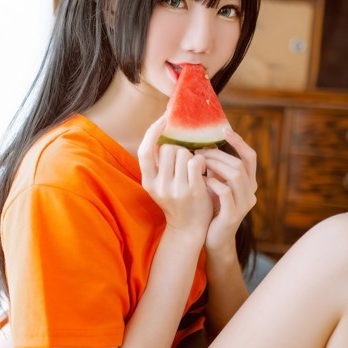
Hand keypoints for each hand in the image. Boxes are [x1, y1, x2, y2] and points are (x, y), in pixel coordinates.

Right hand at [138, 116, 212, 242]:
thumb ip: (159, 163)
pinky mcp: (193, 190)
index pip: (145, 151)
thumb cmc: (176, 200)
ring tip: (193, 169)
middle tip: (185, 163)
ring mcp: (176, 188)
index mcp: (148, 182)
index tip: (163, 119)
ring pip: (184, 153)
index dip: (152, 133)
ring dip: (191, 156)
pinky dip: (201, 161)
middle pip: (169, 148)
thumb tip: (160, 131)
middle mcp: (159, 185)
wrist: (189, 228)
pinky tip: (203, 171)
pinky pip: (197, 161)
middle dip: (180, 150)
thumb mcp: (160, 184)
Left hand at [195, 129, 256, 254]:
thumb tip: (204, 144)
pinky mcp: (233, 215)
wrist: (212, 239)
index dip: (239, 142)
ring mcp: (243, 204)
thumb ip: (216, 168)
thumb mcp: (216, 185)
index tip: (224, 130)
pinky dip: (212, 182)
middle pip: (240, 164)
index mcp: (248, 183)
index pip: (250, 157)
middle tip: (200, 150)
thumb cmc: (212, 209)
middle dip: (219, 154)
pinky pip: (225, 192)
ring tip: (199, 162)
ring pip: (236, 176)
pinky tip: (200, 179)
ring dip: (215, 165)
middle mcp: (250, 192)